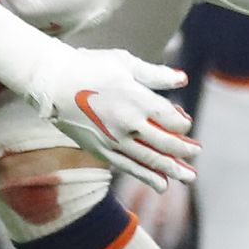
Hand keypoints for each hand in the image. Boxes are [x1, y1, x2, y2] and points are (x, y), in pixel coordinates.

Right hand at [41, 45, 197, 190]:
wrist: (53, 82)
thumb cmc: (90, 66)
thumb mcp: (125, 63)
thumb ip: (156, 74)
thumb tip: (182, 78)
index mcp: (138, 99)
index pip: (172, 120)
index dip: (183, 125)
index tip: (186, 125)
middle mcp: (129, 123)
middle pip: (166, 144)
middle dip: (184, 151)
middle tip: (196, 153)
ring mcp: (115, 140)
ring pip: (150, 160)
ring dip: (172, 170)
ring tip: (188, 177)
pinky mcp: (101, 150)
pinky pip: (129, 167)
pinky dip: (147, 177)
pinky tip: (161, 184)